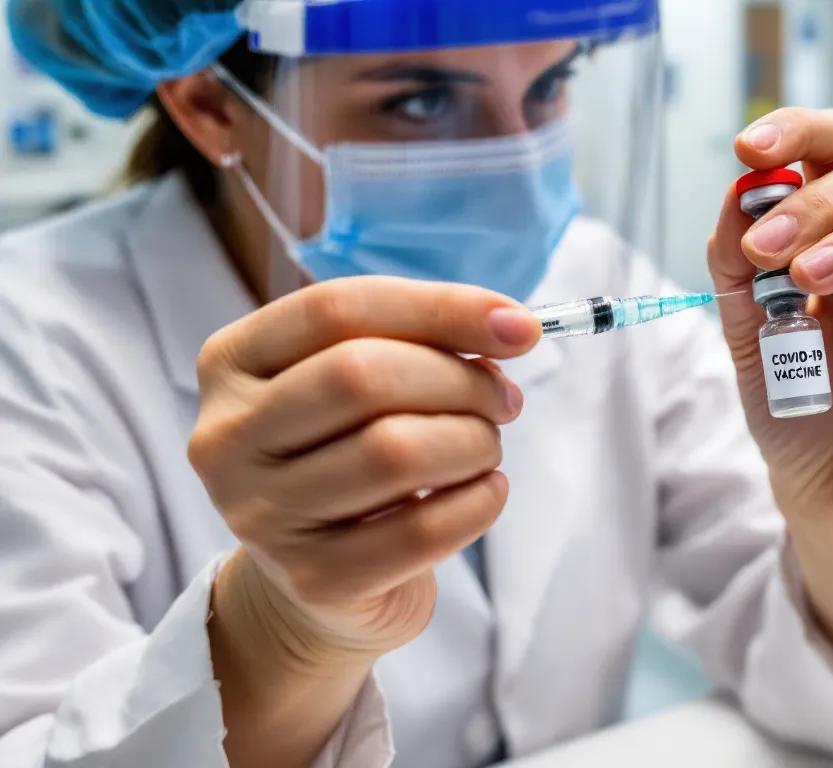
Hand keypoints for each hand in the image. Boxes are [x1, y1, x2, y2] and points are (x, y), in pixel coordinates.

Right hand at [187, 277, 539, 764]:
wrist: (317, 581)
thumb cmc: (349, 456)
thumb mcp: (364, 383)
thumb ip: (420, 340)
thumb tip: (508, 327)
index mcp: (233, 362)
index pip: (335, 308)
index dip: (440, 308)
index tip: (518, 326)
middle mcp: (229, 436)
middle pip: (361, 376)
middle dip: (459, 380)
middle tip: (503, 399)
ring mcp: (263, 514)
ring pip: (395, 452)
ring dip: (472, 441)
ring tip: (485, 446)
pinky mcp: (314, 579)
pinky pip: (422, 529)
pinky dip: (479, 502)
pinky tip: (484, 491)